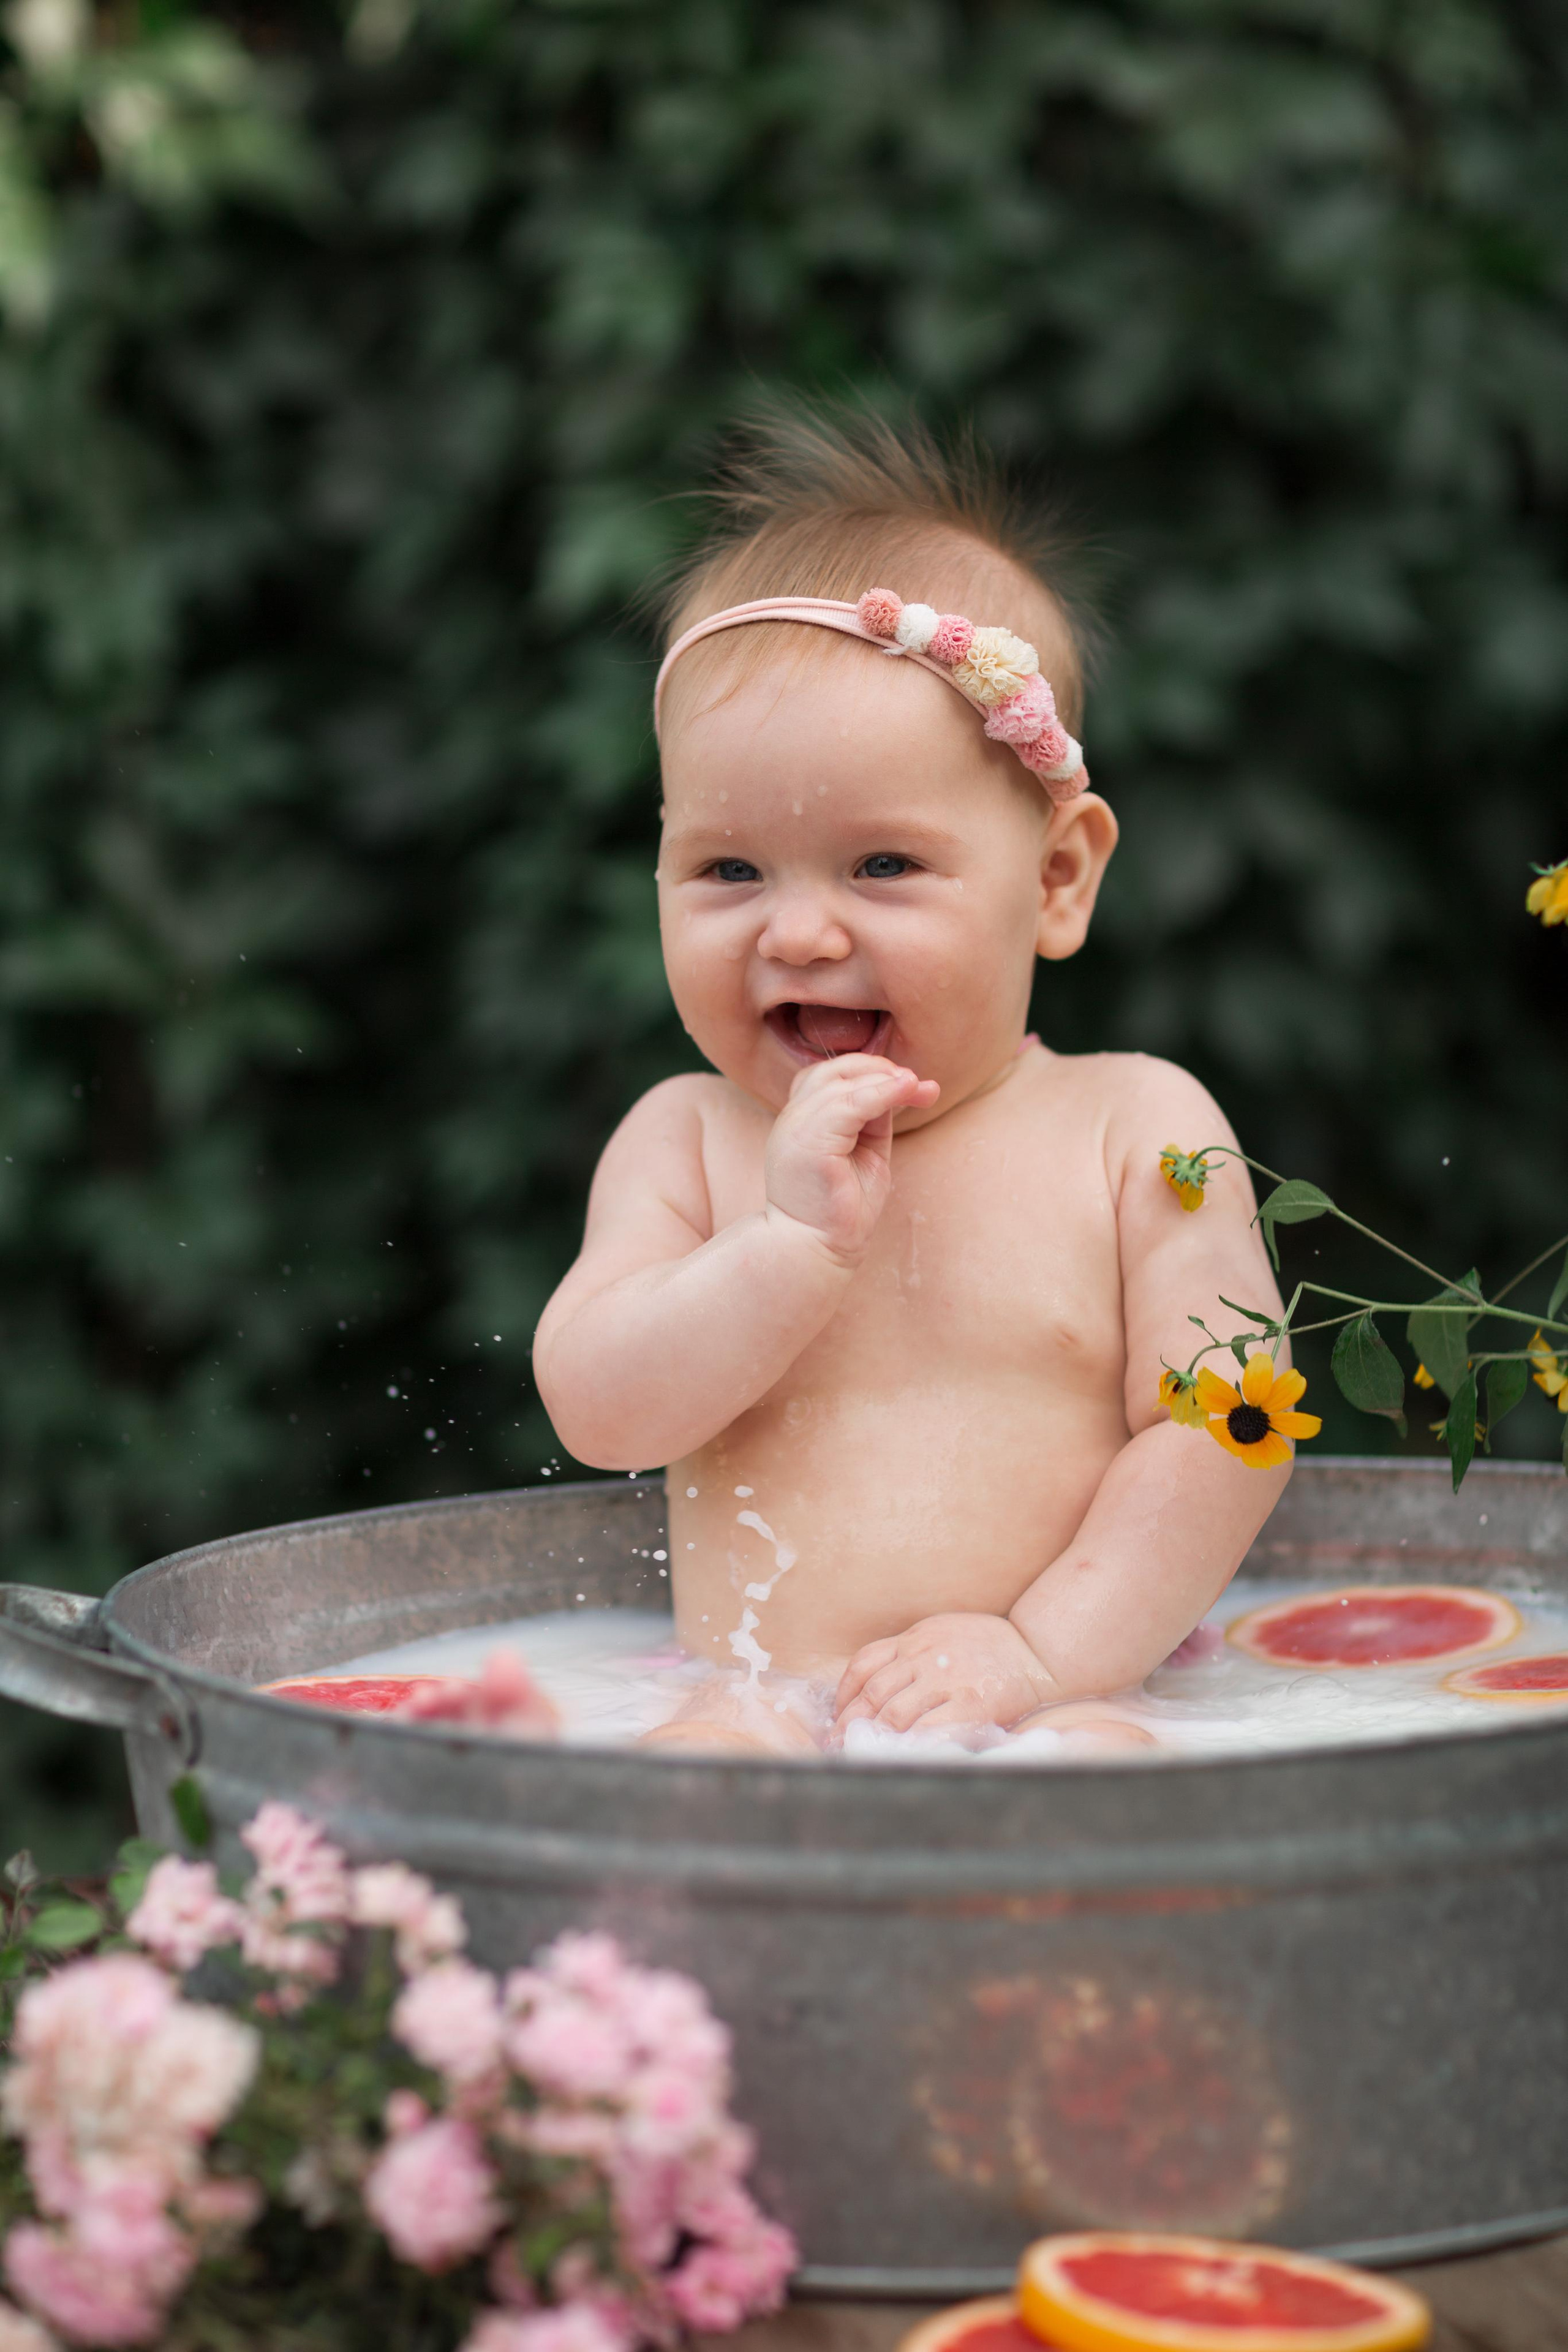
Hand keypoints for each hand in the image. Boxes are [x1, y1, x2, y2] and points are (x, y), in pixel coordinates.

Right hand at [764, 1053, 938, 1261]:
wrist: (814, 1249)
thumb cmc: (840, 1208)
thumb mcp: (865, 1151)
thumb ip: (875, 1118)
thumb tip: (905, 1085)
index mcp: (802, 1121)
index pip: (830, 1077)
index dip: (870, 1071)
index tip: (910, 1083)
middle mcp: (793, 1119)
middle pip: (832, 1071)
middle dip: (877, 1068)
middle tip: (915, 1082)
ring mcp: (795, 1129)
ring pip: (839, 1083)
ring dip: (884, 1080)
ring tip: (916, 1086)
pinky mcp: (808, 1143)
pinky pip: (847, 1105)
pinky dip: (880, 1093)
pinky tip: (906, 1089)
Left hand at [833, 1613, 1056, 1736]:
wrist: (1037, 1651)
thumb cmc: (988, 1647)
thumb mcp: (943, 1633)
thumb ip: (911, 1653)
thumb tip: (875, 1688)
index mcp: (917, 1638)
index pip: (864, 1663)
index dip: (844, 1693)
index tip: (838, 1715)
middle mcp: (926, 1656)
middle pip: (873, 1692)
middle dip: (849, 1722)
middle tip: (839, 1745)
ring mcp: (948, 1680)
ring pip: (894, 1712)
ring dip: (873, 1737)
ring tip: (863, 1755)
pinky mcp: (971, 1705)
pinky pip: (929, 1729)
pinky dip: (908, 1745)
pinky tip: (898, 1756)